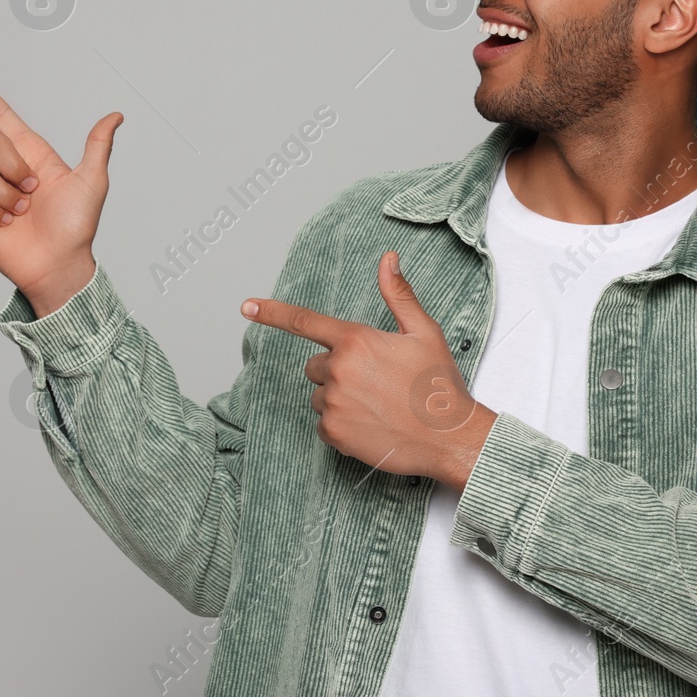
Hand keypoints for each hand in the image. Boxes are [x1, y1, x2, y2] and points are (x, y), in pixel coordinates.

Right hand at [0, 66, 122, 316]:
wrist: (59, 265)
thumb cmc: (77, 227)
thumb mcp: (92, 181)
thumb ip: (98, 146)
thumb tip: (115, 116)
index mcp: (32, 154)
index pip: (0, 116)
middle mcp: (8, 169)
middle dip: (11, 165)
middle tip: (33, 190)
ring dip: (4, 195)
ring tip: (23, 213)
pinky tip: (8, 225)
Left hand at [240, 251, 497, 489]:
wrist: (450, 438)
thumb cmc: (438, 384)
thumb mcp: (424, 332)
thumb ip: (398, 294)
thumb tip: (388, 258)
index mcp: (356, 340)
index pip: (305, 321)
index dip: (272, 312)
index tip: (246, 306)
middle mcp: (338, 370)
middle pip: (316, 365)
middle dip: (338, 370)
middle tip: (375, 382)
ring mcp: (333, 403)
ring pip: (320, 395)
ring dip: (340, 398)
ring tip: (377, 406)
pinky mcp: (333, 433)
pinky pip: (323, 423)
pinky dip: (341, 425)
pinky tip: (371, 426)